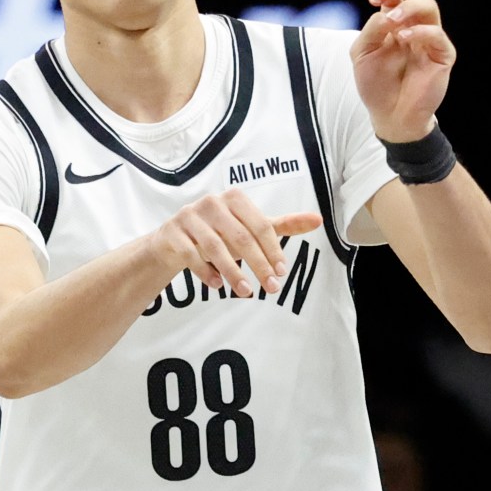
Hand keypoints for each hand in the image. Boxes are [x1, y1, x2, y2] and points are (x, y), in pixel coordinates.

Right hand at [152, 188, 321, 296]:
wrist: (174, 241)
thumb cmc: (220, 233)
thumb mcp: (251, 228)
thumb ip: (283, 225)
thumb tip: (318, 219)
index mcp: (234, 198)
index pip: (260, 225)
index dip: (273, 250)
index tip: (282, 273)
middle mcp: (211, 202)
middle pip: (240, 236)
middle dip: (258, 265)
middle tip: (272, 289)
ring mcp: (189, 216)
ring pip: (214, 246)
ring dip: (232, 271)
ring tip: (245, 292)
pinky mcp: (172, 232)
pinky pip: (189, 253)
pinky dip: (204, 271)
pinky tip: (217, 285)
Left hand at [349, 0, 455, 141]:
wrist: (390, 115)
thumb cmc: (376, 83)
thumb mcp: (362, 53)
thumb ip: (372, 29)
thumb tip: (386, 11)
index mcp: (393, 20)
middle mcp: (413, 23)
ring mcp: (428, 38)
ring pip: (429, 5)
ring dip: (407, 8)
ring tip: (392, 22)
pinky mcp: (441, 55)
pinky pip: (437, 33)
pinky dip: (419, 31)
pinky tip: (403, 39)